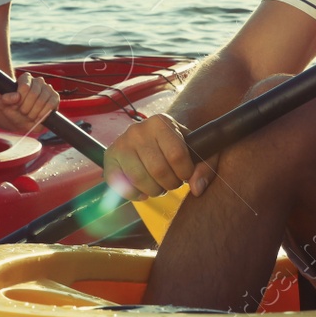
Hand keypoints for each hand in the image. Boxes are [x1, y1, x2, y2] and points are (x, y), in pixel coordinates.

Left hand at [0, 72, 58, 134]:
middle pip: (34, 93)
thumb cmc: (14, 111)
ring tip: (30, 116)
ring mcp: (48, 88)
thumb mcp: (4, 106)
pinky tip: (38, 117)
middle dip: (26, 108)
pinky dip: (43, 114)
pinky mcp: (55, 97)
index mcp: (25, 78)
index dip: (20, 100)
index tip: (17, 106)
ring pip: (42, 100)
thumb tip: (16, 97)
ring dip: (34, 113)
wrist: (25, 121)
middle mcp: (38, 81)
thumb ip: (5, 99)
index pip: (25, 86)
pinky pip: (50, 105)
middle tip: (23, 113)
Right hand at [103, 112, 217, 200]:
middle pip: (158, 170)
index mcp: (161, 122)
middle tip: (172, 182)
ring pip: (140, 180)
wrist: (151, 139)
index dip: (185, 173)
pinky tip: (143, 190)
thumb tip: (197, 188)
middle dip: (170, 184)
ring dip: (154, 190)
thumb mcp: (196, 150)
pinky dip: (136, 195)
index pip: (177, 155)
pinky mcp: (110, 158)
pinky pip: (122, 186)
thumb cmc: (177, 146)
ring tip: (159, 185)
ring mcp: (122, 143)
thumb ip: (205, 167)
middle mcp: (138, 129)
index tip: (186, 174)